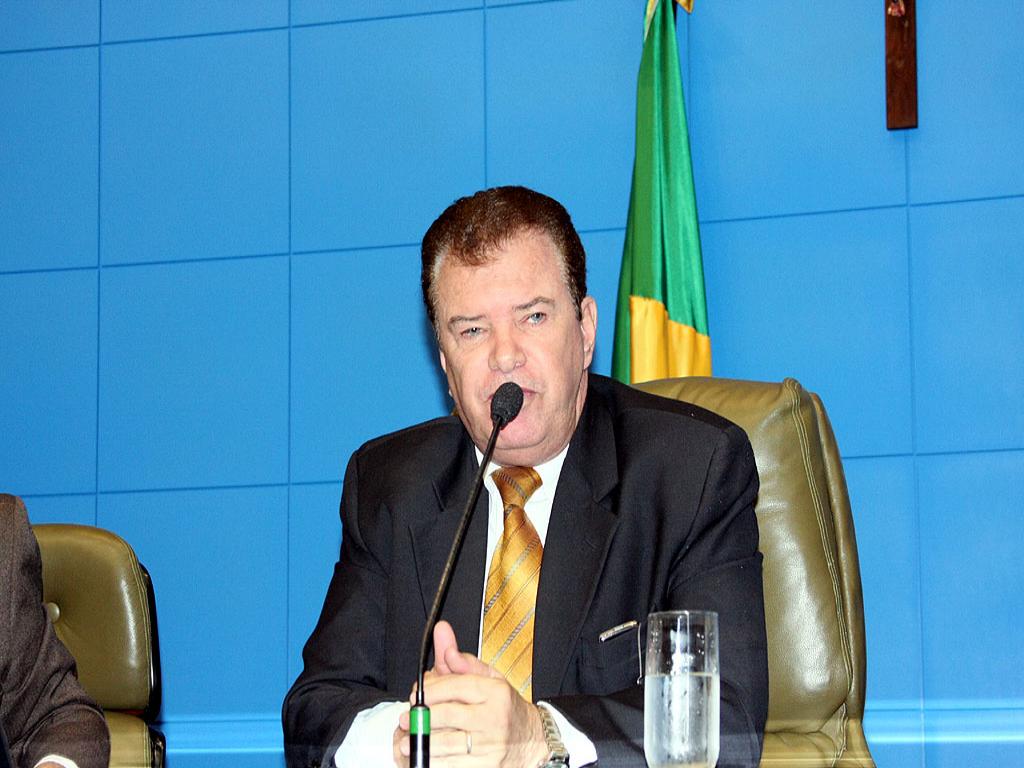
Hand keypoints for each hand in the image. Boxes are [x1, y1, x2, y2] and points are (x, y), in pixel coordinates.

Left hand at [394, 621, 547, 766]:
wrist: (532, 740)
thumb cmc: (506, 708)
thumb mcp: (490, 679)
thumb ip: (462, 660)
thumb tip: (442, 636)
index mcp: (496, 692)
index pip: (457, 686)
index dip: (431, 690)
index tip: (416, 693)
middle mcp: (495, 718)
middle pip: (449, 714)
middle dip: (422, 716)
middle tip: (408, 717)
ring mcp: (491, 745)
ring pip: (448, 743)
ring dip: (423, 741)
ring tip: (409, 737)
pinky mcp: (487, 766)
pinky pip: (454, 765)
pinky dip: (437, 761)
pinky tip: (427, 756)